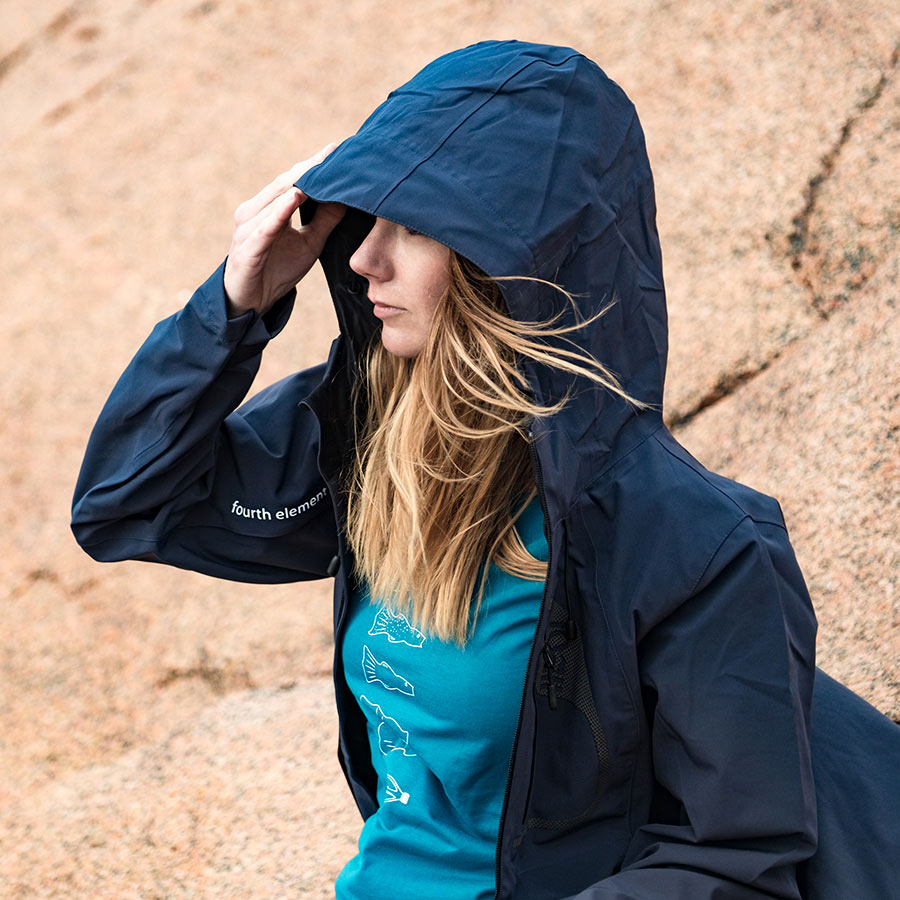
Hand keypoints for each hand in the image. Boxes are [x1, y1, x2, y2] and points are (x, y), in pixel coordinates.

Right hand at [223, 144, 345, 317]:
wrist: (251, 303)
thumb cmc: (276, 271)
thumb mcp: (309, 244)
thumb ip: (325, 221)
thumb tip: (346, 199)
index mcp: (267, 208)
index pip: (294, 181)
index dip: (314, 165)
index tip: (337, 150)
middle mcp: (254, 211)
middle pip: (285, 183)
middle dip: (310, 167)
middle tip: (334, 152)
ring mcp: (248, 228)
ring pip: (276, 199)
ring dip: (299, 183)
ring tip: (321, 167)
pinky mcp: (247, 248)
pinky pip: (266, 226)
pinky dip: (281, 211)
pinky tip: (296, 196)